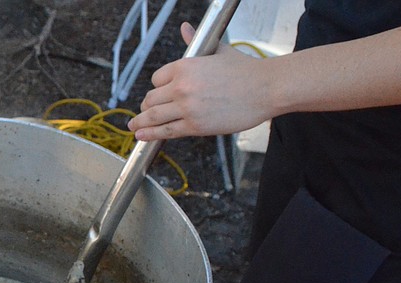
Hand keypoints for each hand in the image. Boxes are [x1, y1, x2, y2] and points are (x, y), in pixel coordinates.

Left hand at [128, 22, 276, 140]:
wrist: (266, 89)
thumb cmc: (245, 71)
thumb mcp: (216, 51)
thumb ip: (193, 43)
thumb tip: (184, 28)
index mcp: (185, 66)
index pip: (157, 79)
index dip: (157, 87)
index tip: (158, 93)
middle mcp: (181, 87)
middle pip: (152, 98)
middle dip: (147, 106)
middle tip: (143, 113)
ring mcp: (187, 108)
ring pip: (154, 116)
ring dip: (141, 122)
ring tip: (134, 127)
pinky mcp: (195, 126)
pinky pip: (166, 131)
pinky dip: (151, 135)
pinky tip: (142, 136)